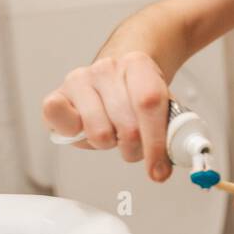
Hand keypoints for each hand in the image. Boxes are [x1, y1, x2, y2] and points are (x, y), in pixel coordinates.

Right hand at [40, 52, 172, 182]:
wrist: (115, 75)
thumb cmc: (135, 93)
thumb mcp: (160, 103)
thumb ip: (171, 126)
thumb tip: (175, 157)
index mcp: (137, 64)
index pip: (149, 102)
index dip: (156, 142)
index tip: (159, 169)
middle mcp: (106, 68)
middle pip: (127, 124)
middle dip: (135, 148)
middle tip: (136, 146)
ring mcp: (80, 80)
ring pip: (100, 132)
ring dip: (110, 143)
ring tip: (113, 133)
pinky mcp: (57, 95)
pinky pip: (57, 116)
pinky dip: (76, 134)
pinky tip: (86, 131)